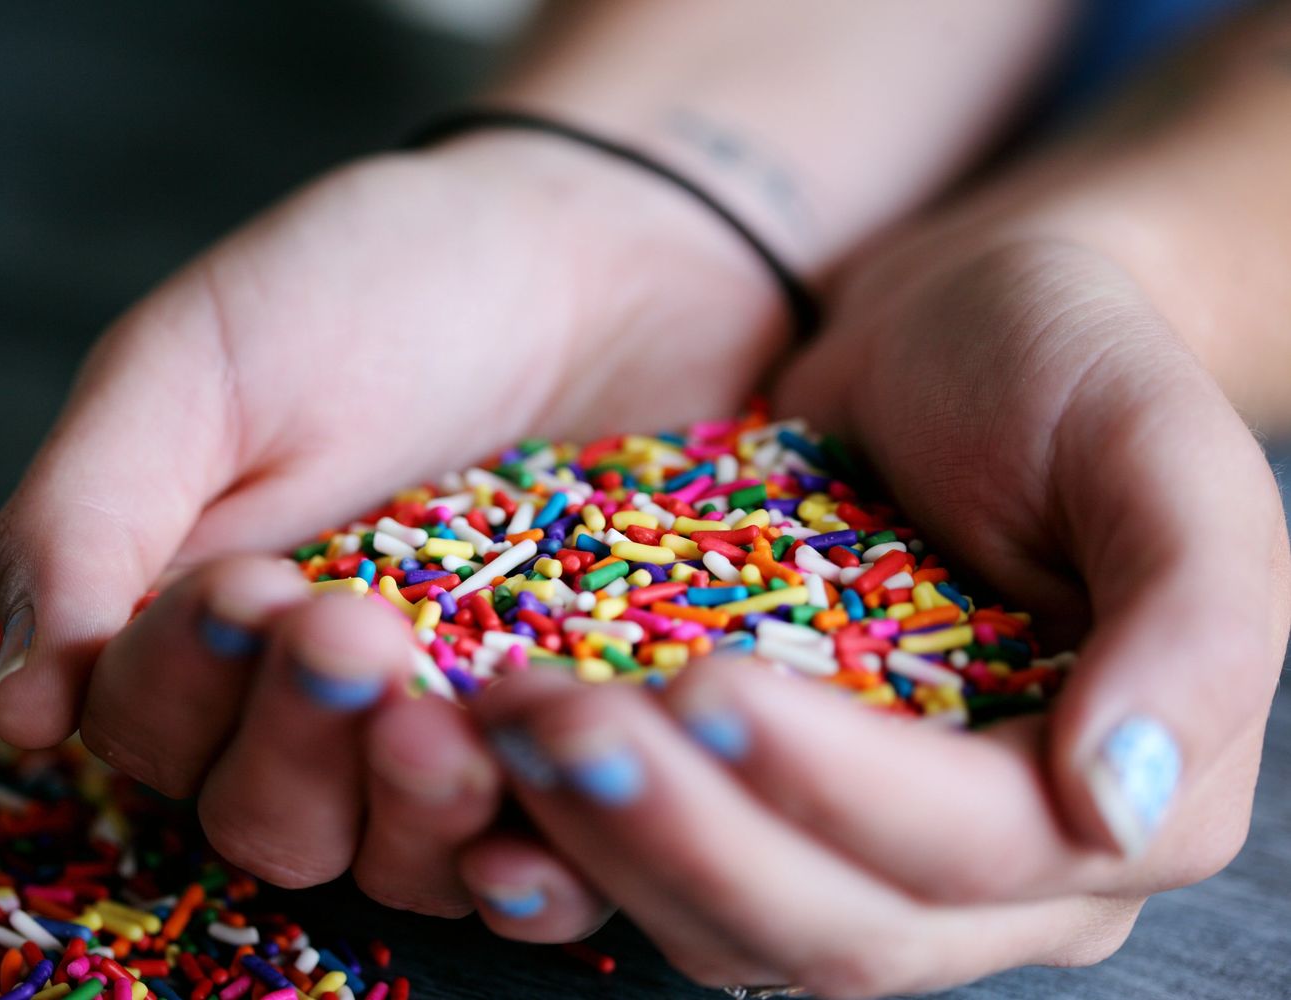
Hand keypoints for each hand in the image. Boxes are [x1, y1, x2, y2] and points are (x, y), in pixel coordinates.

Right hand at [0, 133, 788, 912]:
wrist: (575, 252)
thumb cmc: (369, 286)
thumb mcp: (197, 369)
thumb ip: (86, 524)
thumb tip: (10, 713)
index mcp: (193, 621)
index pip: (147, 723)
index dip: (181, 683)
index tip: (247, 589)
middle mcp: (308, 700)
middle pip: (266, 815)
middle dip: (295, 740)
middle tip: (355, 631)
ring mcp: (440, 724)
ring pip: (391, 853)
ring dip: (407, 810)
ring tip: (455, 726)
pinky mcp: (554, 732)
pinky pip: (537, 831)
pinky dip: (532, 845)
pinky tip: (550, 799)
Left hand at [454, 231, 1289, 995]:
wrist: (948, 331)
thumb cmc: (1068, 367)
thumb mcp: (1162, 453)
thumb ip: (1195, 625)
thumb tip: (1121, 802)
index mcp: (1124, 802)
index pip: (969, 852)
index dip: (834, 789)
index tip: (703, 683)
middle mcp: (997, 870)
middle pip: (833, 926)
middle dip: (684, 834)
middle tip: (550, 723)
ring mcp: (864, 848)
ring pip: (731, 925)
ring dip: (606, 842)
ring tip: (502, 726)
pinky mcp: (762, 804)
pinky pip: (666, 867)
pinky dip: (579, 836)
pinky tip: (492, 770)